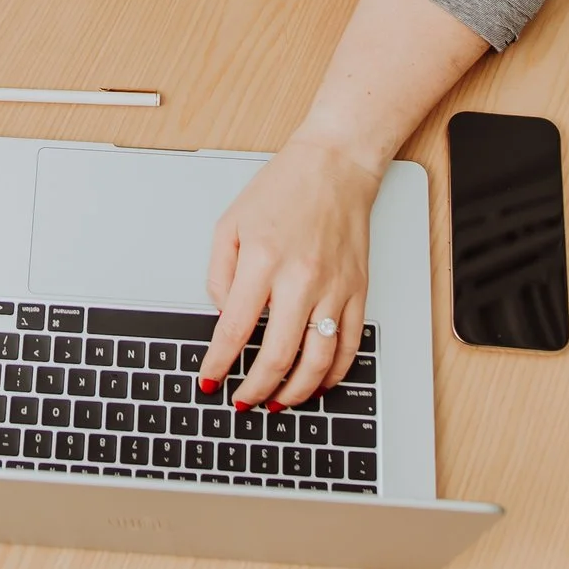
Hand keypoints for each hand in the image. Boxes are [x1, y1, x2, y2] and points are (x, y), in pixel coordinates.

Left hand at [200, 133, 383, 411]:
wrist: (335, 166)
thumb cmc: (283, 190)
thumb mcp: (230, 224)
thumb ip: (218, 274)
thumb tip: (223, 315)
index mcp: (263, 260)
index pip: (234, 329)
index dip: (219, 363)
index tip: (210, 379)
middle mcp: (301, 278)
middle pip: (277, 354)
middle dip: (255, 388)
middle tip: (243, 401)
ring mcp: (334, 287)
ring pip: (318, 360)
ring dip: (296, 391)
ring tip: (279, 402)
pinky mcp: (358, 290)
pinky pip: (350, 345)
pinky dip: (333, 373)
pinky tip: (317, 382)